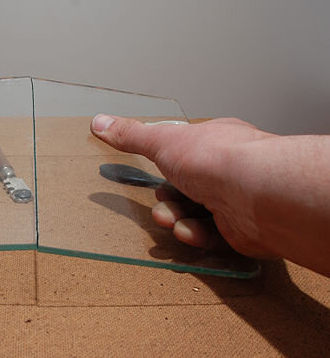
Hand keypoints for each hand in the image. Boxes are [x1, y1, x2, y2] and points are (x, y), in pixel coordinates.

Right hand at [91, 115, 276, 257]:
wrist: (257, 195)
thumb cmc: (218, 160)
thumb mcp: (163, 142)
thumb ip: (131, 136)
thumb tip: (100, 122)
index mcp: (213, 142)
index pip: (184, 151)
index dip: (164, 164)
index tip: (148, 174)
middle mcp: (227, 170)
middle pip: (186, 188)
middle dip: (167, 200)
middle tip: (162, 204)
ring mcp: (235, 200)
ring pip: (195, 214)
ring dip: (178, 219)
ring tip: (172, 221)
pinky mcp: (240, 230)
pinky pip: (210, 235)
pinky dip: (196, 235)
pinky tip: (190, 232)